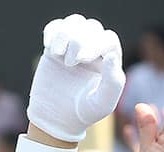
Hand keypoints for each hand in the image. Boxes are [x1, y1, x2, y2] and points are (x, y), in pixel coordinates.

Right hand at [26, 14, 124, 142]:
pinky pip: (56, 26)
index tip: (83, 60)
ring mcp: (75, 46)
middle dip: (79, 41)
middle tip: (70, 63)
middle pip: (91, 27)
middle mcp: (95, 50)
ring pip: (75, 22)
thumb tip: (112, 55)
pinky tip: (50, 48)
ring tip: (58, 54)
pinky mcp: (57, 46)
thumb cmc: (84, 113)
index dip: (96, 43)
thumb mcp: (102, 103)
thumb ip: (112, 82)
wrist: (58, 118)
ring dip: (65, 34)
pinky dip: (52, 32)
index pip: (108, 38)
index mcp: (110, 61)